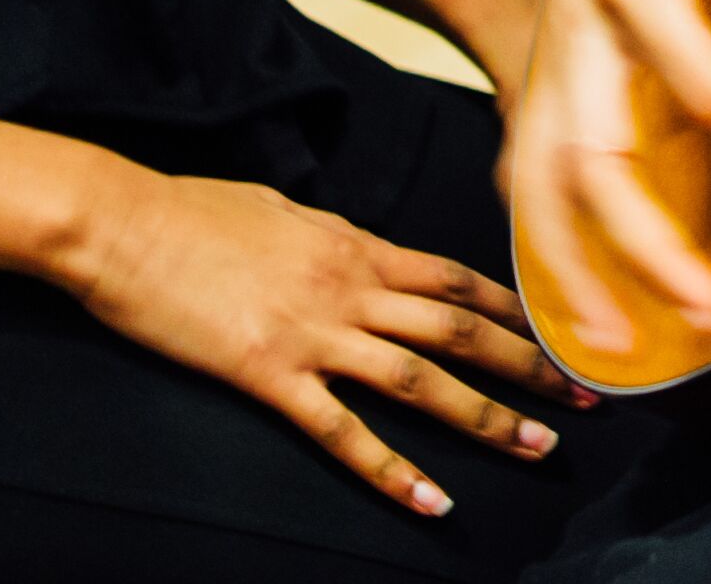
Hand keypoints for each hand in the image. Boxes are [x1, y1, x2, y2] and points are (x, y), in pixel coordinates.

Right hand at [61, 165, 574, 515]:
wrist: (123, 222)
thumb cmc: (192, 210)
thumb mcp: (283, 209)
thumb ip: (332, 237)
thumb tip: (360, 249)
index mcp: (355, 244)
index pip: (458, 277)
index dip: (517, 307)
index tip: (565, 328)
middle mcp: (351, 285)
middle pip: (462, 328)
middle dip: (531, 365)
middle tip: (587, 397)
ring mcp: (313, 331)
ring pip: (423, 379)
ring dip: (488, 417)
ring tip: (539, 449)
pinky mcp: (269, 373)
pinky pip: (344, 432)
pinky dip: (394, 472)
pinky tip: (432, 502)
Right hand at [513, 0, 710, 356]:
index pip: (704, 83)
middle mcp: (576, 32)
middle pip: (593, 160)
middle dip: (646, 250)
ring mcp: (546, 60)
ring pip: (536, 182)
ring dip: (571, 269)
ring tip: (617, 343)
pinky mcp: (538, 76)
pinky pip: (526, 170)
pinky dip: (543, 238)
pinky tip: (576, 293)